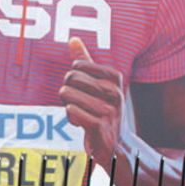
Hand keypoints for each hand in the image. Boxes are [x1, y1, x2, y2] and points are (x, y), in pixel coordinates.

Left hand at [58, 36, 124, 163]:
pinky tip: (82, 124)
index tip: (83, 91)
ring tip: (82, 114)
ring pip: (67, 94)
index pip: (77, 66)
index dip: (73, 79)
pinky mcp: (100, 126)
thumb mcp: (98, 85)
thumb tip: (73, 39)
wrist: (117, 145)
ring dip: (68, 106)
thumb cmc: (103, 111)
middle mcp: (114, 92)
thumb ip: (85, 62)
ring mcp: (108, 110)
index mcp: (114, 77)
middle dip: (67, 92)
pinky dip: (71, 118)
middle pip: (70, 78)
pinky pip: (70, 111)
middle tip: (79, 104)